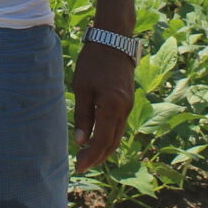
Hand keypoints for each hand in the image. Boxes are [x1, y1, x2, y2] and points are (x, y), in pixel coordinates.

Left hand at [70, 39, 136, 173]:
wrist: (114, 40)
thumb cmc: (94, 61)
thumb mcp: (82, 88)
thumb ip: (83, 116)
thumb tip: (81, 141)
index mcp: (112, 107)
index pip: (101, 141)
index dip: (90, 157)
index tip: (78, 167)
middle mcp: (124, 110)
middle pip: (112, 143)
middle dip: (97, 157)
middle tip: (81, 165)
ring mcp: (128, 106)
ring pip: (117, 135)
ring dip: (104, 148)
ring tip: (87, 156)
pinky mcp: (128, 101)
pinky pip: (119, 125)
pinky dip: (109, 136)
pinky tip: (97, 139)